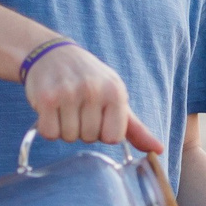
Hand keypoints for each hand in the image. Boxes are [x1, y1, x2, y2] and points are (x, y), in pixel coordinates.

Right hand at [23, 43, 160, 150]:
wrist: (52, 54)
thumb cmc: (89, 80)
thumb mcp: (115, 97)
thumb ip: (135, 128)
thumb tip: (158, 150)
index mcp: (115, 91)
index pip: (113, 138)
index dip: (102, 132)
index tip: (97, 115)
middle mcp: (93, 90)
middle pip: (89, 139)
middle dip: (82, 129)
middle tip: (77, 108)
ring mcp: (68, 93)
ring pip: (68, 137)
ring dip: (64, 128)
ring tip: (64, 107)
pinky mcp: (46, 98)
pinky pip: (49, 133)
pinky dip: (48, 127)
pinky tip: (51, 109)